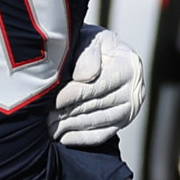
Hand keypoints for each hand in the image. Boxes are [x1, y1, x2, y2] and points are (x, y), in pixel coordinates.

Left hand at [50, 27, 144, 146]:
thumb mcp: (91, 40)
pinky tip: (62, 138)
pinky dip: (81, 138)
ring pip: (96, 121)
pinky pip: (101, 135)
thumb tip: (85, 77)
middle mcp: (135, 90)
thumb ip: (87, 54)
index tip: (53, 101)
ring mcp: (130, 109)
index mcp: (128, 66)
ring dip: (70, 126)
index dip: (72, 95)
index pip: (97, 86)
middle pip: (95, 105)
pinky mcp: (123, 122)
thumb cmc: (93, 48)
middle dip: (67, 112)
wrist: (107, 57)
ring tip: (49, 128)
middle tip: (44, 119)